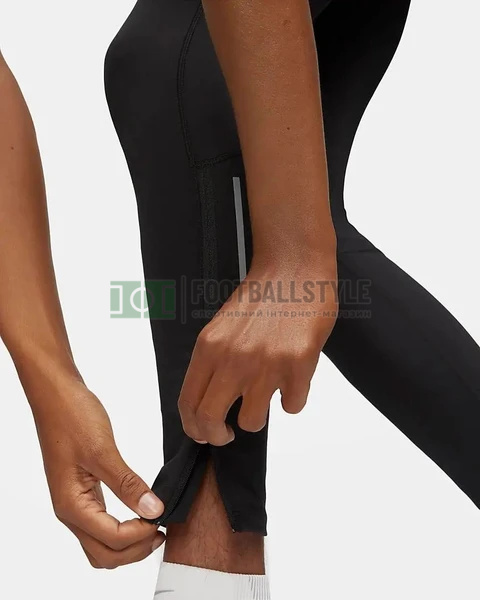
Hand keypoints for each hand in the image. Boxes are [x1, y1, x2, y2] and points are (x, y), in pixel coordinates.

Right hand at [32, 381, 164, 568]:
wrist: (56, 395)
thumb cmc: (72, 417)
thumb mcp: (103, 450)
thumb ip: (128, 484)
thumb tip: (153, 510)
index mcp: (71, 505)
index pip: (111, 540)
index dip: (140, 536)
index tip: (162, 519)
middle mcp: (70, 511)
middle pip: (104, 554)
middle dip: (135, 551)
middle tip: (162, 531)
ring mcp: (75, 502)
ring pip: (101, 544)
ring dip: (128, 544)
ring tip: (153, 526)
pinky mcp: (82, 492)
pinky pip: (100, 524)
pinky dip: (121, 529)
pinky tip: (139, 514)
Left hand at [179, 258, 337, 445]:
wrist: (294, 268)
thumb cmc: (261, 297)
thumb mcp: (222, 328)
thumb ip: (214, 362)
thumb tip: (212, 401)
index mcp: (209, 348)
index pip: (188, 402)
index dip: (194, 426)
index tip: (204, 433)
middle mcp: (232, 358)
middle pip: (211, 420)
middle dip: (218, 436)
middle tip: (229, 433)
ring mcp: (265, 363)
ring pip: (253, 421)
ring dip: (259, 416)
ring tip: (266, 396)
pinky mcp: (298, 365)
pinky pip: (292, 406)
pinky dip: (292, 399)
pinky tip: (293, 379)